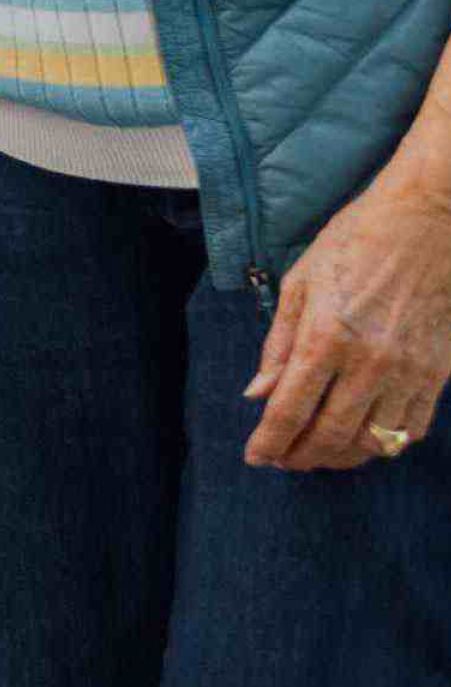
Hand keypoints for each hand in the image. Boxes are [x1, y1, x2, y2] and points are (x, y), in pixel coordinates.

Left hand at [245, 165, 450, 471]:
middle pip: (330, 435)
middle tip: (283, 461)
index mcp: (325, 337)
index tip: (255, 457)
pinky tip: (363, 439)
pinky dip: (384, 444)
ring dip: (340, 457)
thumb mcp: (299, 283)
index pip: (290, 409)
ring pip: (373, 441)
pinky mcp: (437, 374)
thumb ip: (278, 345)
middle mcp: (368, 362)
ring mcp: (408, 372)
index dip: (270, 441)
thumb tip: (257, 393)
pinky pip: (412, 428)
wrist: (427, 226)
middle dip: (301, 456)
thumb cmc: (353, 244)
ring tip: (317, 454)